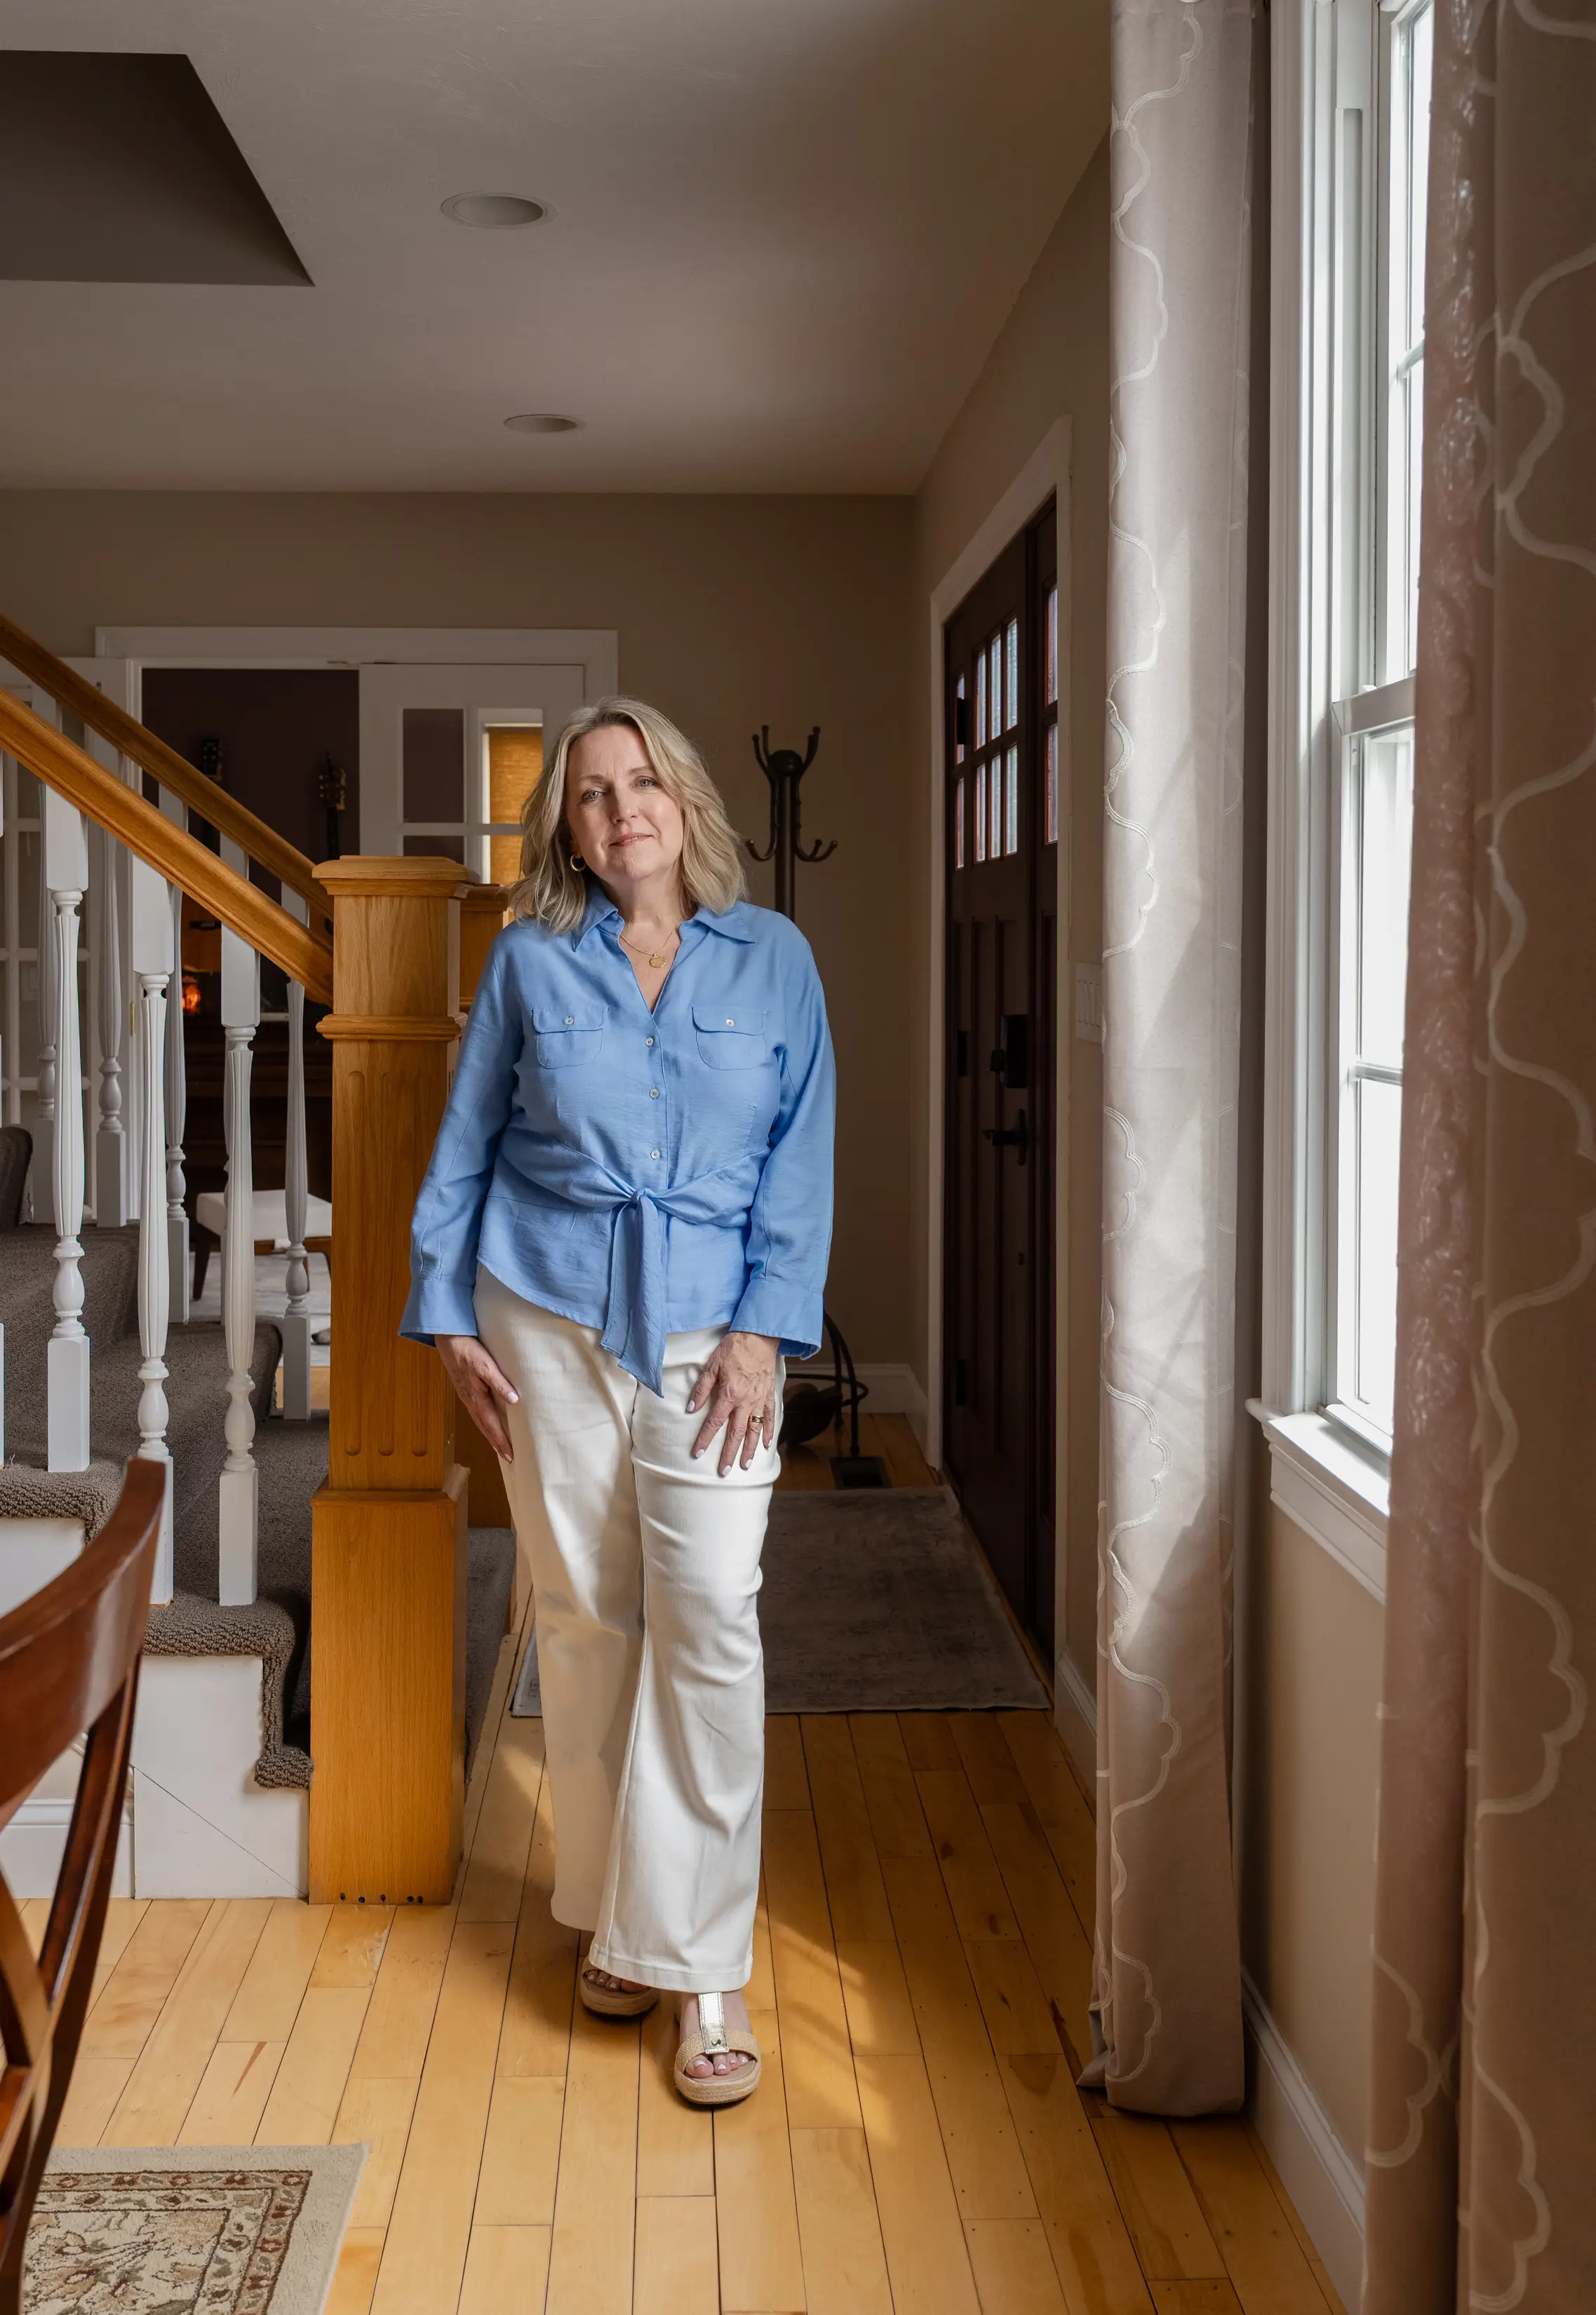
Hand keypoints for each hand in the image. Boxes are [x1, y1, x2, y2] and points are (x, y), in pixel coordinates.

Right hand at [436, 1333, 519, 1461]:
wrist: (448, 1338)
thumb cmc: (468, 1350)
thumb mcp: (485, 1365)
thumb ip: (499, 1382)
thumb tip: (513, 1400)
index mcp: (476, 1397)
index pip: (491, 1424)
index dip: (501, 1440)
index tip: (510, 1454)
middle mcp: (470, 1401)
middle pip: (485, 1427)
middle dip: (496, 1443)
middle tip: (508, 1457)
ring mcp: (466, 1396)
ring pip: (479, 1421)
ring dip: (490, 1435)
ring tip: (499, 1446)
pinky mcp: (465, 1389)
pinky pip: (476, 1412)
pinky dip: (483, 1422)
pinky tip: (487, 1423)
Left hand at [687, 1331, 779, 1474]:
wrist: (759, 1335)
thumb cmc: (734, 1348)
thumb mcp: (712, 1365)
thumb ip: (702, 1389)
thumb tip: (691, 1409)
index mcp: (730, 1394)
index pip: (714, 1422)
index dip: (705, 1438)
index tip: (698, 1453)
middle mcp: (746, 1401)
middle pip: (736, 1433)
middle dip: (729, 1454)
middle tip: (724, 1471)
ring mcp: (760, 1400)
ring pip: (755, 1431)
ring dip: (749, 1449)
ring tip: (745, 1465)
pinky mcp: (770, 1395)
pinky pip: (770, 1418)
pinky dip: (769, 1432)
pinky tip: (766, 1445)